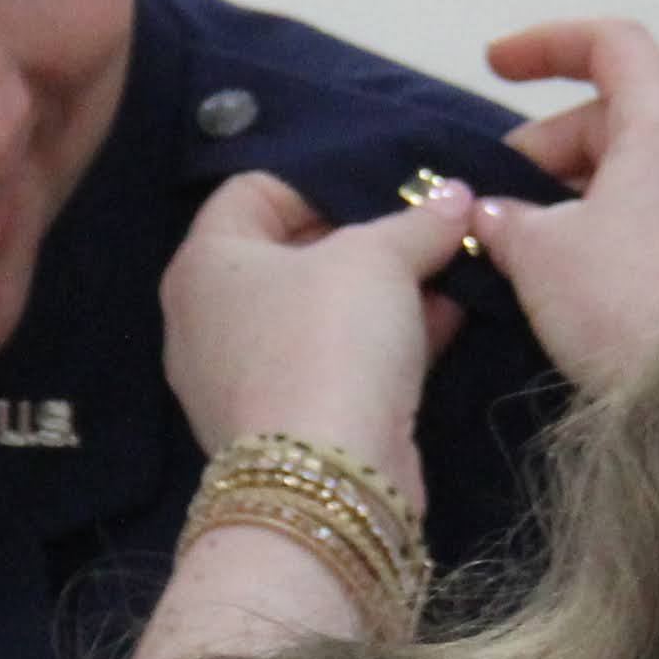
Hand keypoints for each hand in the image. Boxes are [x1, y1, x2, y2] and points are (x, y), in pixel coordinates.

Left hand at [162, 172, 482, 515]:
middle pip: (289, 253)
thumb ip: (416, 221)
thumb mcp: (379, 258)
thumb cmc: (330, 340)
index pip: (252, 191)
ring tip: (448, 266)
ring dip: (383, 290)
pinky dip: (383, 339)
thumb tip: (455, 195)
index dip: (320, 179)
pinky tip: (447, 317)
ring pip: (319, 313)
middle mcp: (207, 319)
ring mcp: (243, 379)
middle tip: (423, 226)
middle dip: (363, 237)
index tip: (383, 189)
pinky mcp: (287, 426)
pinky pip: (335, 361)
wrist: (330, 479)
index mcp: (203, 264)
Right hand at [471, 19, 658, 391]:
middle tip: (494, 205)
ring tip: (526, 251)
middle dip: (545, 150)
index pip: (610, 44)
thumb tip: (494, 216)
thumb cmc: (633, 304)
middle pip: (618, 115)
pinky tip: (577, 283)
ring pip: (639, 173)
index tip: (494, 67)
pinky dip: (612, 229)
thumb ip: (507, 220)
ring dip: (575, 197)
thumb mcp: (543, 256)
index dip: (545, 45)